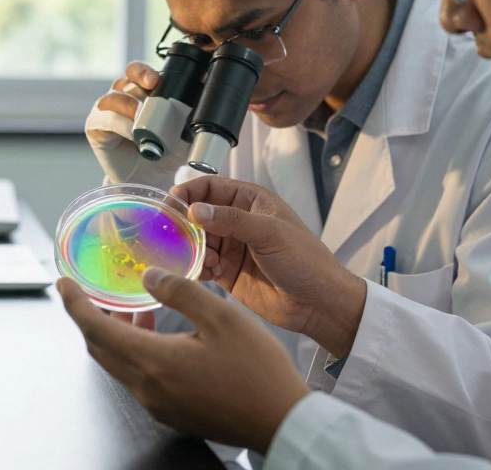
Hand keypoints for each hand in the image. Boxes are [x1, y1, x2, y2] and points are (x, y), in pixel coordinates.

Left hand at [58, 268, 308, 453]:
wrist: (281, 421)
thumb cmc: (258, 372)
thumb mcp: (222, 317)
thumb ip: (180, 292)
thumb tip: (149, 277)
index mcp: (154, 362)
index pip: (95, 329)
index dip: (75, 303)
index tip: (63, 283)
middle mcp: (148, 388)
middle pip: (100, 349)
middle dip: (92, 317)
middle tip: (96, 292)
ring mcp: (159, 404)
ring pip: (120, 363)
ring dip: (117, 334)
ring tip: (135, 307)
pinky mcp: (173, 412)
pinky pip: (139, 377)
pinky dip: (137, 351)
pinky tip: (159, 334)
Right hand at [85, 61, 188, 185]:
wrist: (149, 179)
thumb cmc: (165, 152)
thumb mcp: (184, 133)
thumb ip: (195, 117)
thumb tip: (215, 104)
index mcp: (141, 91)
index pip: (138, 71)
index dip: (146, 71)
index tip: (159, 79)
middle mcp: (121, 96)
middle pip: (126, 79)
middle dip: (139, 77)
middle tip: (153, 85)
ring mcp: (106, 110)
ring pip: (114, 97)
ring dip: (130, 104)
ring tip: (143, 117)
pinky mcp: (96, 127)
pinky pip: (106, 120)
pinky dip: (121, 125)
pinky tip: (133, 133)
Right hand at [174, 175, 366, 355]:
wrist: (318, 304)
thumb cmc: (305, 261)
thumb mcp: (270, 233)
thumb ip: (232, 220)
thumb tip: (196, 210)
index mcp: (251, 202)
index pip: (211, 187)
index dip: (189, 193)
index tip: (172, 205)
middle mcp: (238, 222)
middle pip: (198, 214)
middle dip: (184, 224)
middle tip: (172, 236)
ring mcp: (232, 248)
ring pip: (197, 241)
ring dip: (191, 249)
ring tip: (200, 260)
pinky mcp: (227, 273)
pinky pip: (202, 266)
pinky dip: (196, 268)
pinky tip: (204, 274)